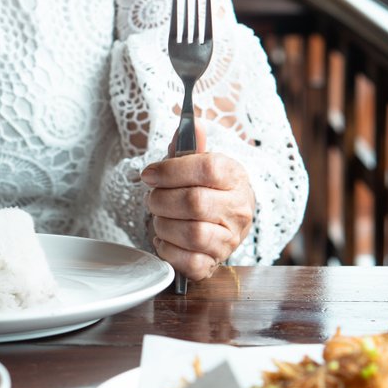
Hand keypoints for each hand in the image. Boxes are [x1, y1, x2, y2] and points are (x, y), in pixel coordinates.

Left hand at [140, 125, 254, 280]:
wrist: (225, 220)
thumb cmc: (205, 188)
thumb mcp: (199, 163)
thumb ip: (189, 146)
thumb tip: (189, 124)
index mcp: (235, 177)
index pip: (207, 168)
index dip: (171, 171)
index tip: (149, 174)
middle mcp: (238, 209)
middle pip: (194, 202)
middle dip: (161, 200)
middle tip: (153, 199)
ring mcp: (230, 239)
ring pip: (192, 234)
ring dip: (163, 225)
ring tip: (160, 218)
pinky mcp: (215, 263)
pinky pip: (189, 263)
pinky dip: (168, 251)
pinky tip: (165, 239)